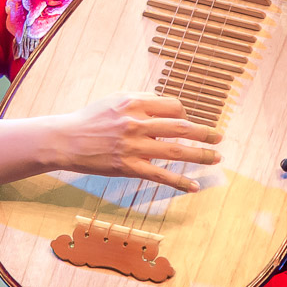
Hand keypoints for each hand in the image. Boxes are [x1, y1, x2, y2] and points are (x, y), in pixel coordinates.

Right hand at [48, 92, 222, 192]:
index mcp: (135, 103)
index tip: (188, 121)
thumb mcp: (115, 99)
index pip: (173, 106)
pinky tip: (194, 186)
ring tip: (216, 158)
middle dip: (204, 132)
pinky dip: (179, 181)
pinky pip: (159, 175)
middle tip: (220, 137)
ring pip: (175, 151)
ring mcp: (133, 146)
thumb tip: (166, 103)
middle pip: (180, 127)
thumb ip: (141, 100)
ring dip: (200, 155)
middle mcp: (136, 123)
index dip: (185, 114)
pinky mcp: (128, 167)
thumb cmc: (91, 118)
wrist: (66, 140)